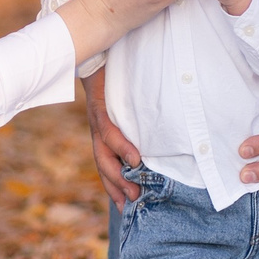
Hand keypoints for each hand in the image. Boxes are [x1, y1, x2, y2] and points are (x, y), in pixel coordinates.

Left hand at [81, 65, 141, 207]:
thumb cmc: (116, 78)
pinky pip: (109, 131)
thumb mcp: (128, 104)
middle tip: (132, 205)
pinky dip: (122, 147)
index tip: (125, 207)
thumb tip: (161, 138)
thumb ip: (139, 121)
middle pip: (104, 166)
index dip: (113, 186)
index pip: (107, 165)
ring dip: (119, 174)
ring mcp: (97, 120)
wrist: (97, 51)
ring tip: (134, 190)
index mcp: (104, 132)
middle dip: (116, 187)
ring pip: (104, 155)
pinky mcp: (99, 106)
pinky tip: (134, 158)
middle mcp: (98, 130)